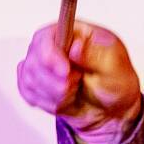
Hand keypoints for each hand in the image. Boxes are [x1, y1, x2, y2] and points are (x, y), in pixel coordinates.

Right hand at [16, 21, 142, 143]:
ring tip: (73, 92)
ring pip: (29, 78)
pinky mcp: (37, 82)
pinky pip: (27, 92)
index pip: (47, 36)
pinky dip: (46, 102)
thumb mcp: (116, 67)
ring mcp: (43, 64)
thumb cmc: (117, 84)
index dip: (50, 55)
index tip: (65, 72)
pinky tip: (63, 100)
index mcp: (74, 33)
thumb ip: (96, 55)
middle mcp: (55, 46)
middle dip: (54, 81)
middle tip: (75, 85)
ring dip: (53, 93)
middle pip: (34, 59)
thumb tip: (76, 46)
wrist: (113, 111)